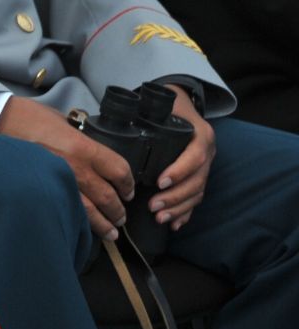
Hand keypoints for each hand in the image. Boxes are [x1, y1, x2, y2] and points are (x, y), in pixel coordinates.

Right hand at [0, 97, 134, 240]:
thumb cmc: (28, 117)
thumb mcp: (63, 122)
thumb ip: (82, 139)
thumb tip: (94, 150)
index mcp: (83, 147)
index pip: (119, 171)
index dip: (128, 183)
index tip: (128, 190)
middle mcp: (75, 167)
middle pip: (108, 196)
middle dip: (118, 210)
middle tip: (120, 215)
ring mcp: (58, 182)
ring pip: (90, 212)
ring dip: (104, 224)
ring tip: (111, 232)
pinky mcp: (43, 191)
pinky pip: (67, 212)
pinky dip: (79, 224)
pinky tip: (83, 229)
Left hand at [147, 85, 215, 231]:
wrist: (184, 103)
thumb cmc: (171, 104)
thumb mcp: (165, 103)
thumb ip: (150, 112)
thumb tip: (121, 121)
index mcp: (201, 135)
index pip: (194, 157)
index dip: (179, 172)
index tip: (159, 182)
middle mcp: (208, 153)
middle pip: (196, 181)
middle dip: (175, 197)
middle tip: (153, 206)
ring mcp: (207, 167)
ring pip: (197, 193)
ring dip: (179, 208)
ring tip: (159, 218)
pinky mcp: (201, 176)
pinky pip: (196, 198)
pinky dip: (186, 213)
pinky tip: (174, 224)